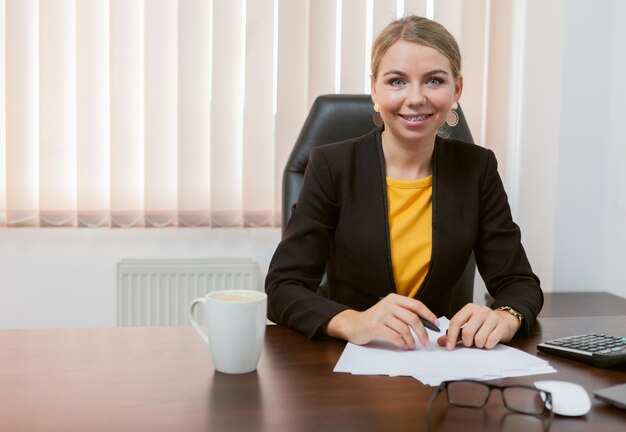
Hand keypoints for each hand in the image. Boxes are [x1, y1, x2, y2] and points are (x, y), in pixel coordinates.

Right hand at [324, 294, 438, 349]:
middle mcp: (388, 304)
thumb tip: (426, 323)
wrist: (354, 324)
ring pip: (404, 329)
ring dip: (412, 340)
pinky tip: (403, 346)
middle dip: (422, 332)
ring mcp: (381, 315)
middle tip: (426, 341)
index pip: (416, 305)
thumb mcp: (389, 311)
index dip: (428, 315)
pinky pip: (395, 336)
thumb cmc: (375, 320)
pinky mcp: (375, 326)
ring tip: (412, 346)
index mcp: (394, 298)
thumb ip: (404, 313)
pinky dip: (402, 343)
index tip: (436, 324)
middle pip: (413, 318)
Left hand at [436, 303, 520, 349]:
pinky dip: (488, 345)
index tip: (449, 347)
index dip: (451, 336)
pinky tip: (489, 342)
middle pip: (467, 331)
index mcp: (469, 308)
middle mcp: (481, 310)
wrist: (505, 320)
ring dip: (478, 345)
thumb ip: (454, 333)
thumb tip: (441, 342)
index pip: (456, 322)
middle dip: (467, 342)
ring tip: (480, 342)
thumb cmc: (483, 324)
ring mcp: (493, 317)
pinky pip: (491, 341)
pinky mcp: (502, 325)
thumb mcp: (468, 325)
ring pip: (479, 338)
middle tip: (470, 343)